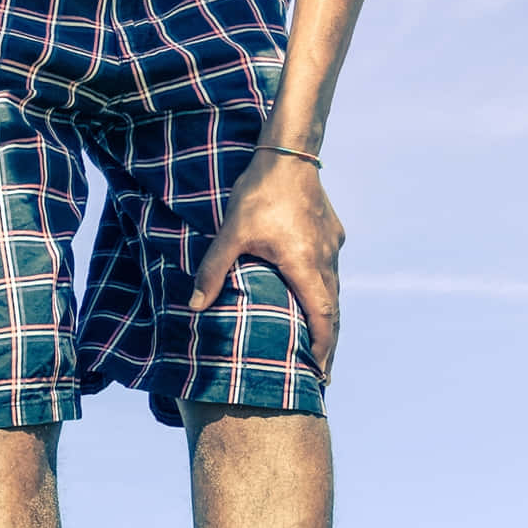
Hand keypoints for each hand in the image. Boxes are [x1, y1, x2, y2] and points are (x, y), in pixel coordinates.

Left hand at [189, 151, 344, 379]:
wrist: (287, 152)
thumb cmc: (258, 193)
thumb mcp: (229, 234)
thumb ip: (212, 271)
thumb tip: (193, 309)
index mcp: (305, 264)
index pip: (322, 317)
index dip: (322, 348)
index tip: (321, 375)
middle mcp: (325, 259)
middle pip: (333, 311)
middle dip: (328, 345)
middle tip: (323, 375)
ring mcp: (331, 245)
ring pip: (334, 292)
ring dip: (328, 321)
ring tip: (320, 347)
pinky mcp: (330, 233)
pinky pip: (331, 272)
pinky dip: (326, 295)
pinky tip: (315, 300)